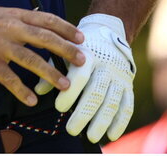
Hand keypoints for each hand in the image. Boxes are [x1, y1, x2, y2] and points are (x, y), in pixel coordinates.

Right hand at [0, 7, 85, 107]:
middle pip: (44, 38)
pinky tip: (32, 99)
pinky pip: (8, 78)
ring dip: (50, 73)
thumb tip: (42, 28)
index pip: (46, 19)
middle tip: (82, 61)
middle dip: (66, 50)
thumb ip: (19, 20)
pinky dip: (21, 90)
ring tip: (65, 85)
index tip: (81, 38)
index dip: (66, 28)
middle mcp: (9, 27)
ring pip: (30, 59)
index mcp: (13, 15)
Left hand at [35, 13, 134, 142]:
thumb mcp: (63, 50)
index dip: (70, 92)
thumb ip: (51, 69)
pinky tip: (112, 135)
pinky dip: (121, 122)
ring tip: (91, 136)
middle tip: (71, 129)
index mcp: (87, 55)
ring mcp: (118, 76)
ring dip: (102, 121)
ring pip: (112, 101)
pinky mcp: (128, 84)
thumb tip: (38, 90)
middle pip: (96, 92)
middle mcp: (105, 65)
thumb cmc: (78, 46)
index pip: (80, 75)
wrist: (108, 31)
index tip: (59, 107)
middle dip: (84, 113)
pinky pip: (127, 105)